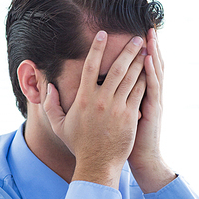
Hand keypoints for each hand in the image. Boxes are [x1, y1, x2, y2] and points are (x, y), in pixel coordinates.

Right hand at [43, 31, 146, 186]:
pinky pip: (139, 93)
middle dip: (127, 51)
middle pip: (116, 68)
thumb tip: (48, 87)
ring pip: (131, 78)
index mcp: (84, 98)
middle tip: (136, 38)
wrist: (98, 164)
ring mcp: (117, 108)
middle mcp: (101, 100)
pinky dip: (145, 80)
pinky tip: (149, 71)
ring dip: (139, 62)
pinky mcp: (129, 116)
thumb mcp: (59, 125)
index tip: (103, 34)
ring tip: (146, 50)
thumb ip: (51, 105)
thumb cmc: (79, 144)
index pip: (90, 66)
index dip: (97, 48)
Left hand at [128, 28, 174, 192]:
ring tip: (150, 35)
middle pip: (152, 65)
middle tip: (147, 26)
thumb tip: (104, 88)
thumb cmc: (126, 140)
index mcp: (140, 94)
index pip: (141, 68)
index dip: (140, 52)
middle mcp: (150, 94)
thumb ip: (117, 100)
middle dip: (149, 46)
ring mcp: (153, 101)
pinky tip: (149, 59)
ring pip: (155, 72)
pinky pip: (152, 88)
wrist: (142, 159)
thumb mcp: (122, 117)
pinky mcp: (152, 110)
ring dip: (153, 53)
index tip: (135, 34)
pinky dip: (152, 72)